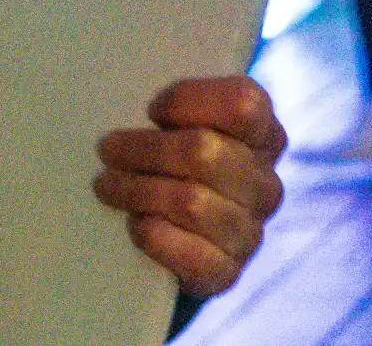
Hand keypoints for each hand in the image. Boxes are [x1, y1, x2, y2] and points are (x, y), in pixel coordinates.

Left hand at [93, 76, 285, 297]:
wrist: (180, 235)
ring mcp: (250, 232)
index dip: (190, 100)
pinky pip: (189, 253)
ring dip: (137, 190)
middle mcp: (265, 184)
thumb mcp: (181, 124)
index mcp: (263, 135)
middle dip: (144, 148)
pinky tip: (136, 223)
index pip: (243, 104)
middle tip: (106, 149)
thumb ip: (178, 106)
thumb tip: (141, 102)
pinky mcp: (227, 272)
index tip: (152, 110)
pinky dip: (155, 235)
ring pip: (190, 201)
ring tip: (106, 184)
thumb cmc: (174, 161)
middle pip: (203, 151)